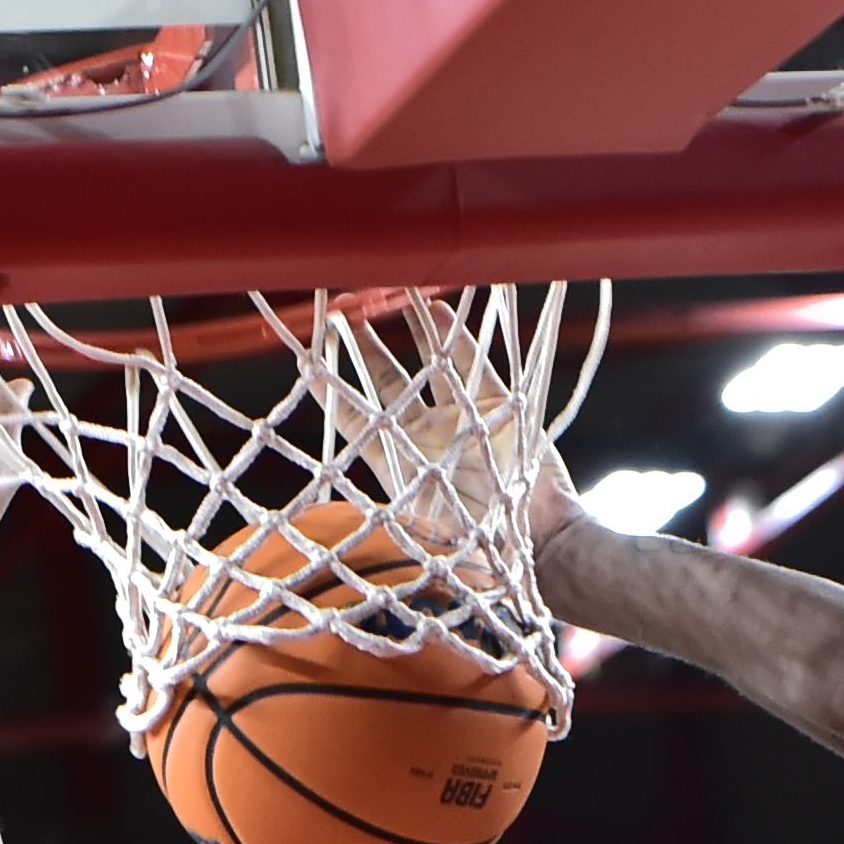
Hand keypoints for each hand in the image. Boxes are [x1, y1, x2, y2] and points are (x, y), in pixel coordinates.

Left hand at [341, 286, 597, 558]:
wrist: (538, 547)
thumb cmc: (475, 552)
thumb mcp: (414, 538)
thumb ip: (380, 523)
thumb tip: (331, 526)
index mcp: (397, 464)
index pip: (353, 417)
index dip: (329, 389)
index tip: (305, 359)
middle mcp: (426, 436)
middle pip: (387, 381)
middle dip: (364, 346)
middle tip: (344, 311)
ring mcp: (461, 419)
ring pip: (430, 362)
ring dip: (411, 328)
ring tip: (390, 291)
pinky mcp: (498, 408)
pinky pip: (474, 363)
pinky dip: (458, 336)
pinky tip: (438, 308)